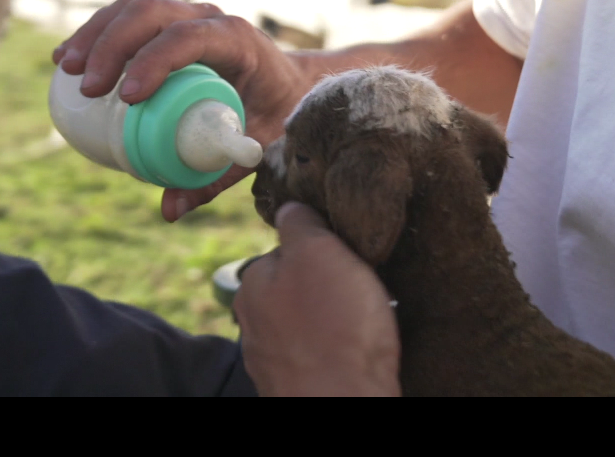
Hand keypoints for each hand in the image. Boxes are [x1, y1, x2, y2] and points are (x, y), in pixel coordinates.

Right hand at [54, 0, 314, 219]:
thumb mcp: (256, 147)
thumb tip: (169, 211)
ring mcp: (184, 13)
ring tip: (65, 69)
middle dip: (111, 46)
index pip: (188, 38)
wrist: (288, 83)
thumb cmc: (274, 115)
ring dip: (94, 34)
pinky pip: (124, 16)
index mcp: (236, 40)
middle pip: (150, 14)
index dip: (154, 61)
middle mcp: (207, 18)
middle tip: (86, 89)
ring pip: (132, 9)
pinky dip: (93, 32)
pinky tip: (64, 57)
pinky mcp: (165, 20)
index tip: (127, 98)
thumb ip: (216, 177)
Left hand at [236, 201, 400, 395]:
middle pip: (294, 289)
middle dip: (324, 288)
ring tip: (363, 328)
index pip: (285, 249)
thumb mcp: (319, 254)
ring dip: (329, 323)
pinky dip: (333, 353)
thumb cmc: (334, 328)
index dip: (321, 249)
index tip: (348, 256)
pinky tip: (354, 356)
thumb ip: (300, 226)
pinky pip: (316, 357)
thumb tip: (289, 208)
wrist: (341, 406)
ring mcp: (270, 360)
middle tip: (360, 293)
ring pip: (304, 326)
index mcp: (252, 282)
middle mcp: (251, 322)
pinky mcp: (291, 387)